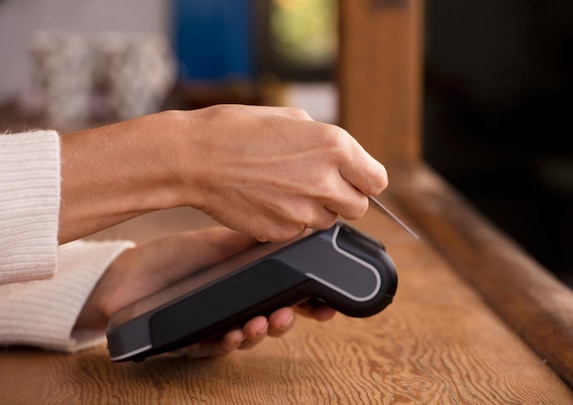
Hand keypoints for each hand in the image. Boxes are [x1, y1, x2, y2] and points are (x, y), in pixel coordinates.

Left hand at [75, 227, 335, 357]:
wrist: (125, 275)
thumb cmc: (172, 258)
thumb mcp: (217, 243)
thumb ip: (250, 241)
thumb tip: (290, 226)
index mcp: (245, 285)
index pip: (283, 295)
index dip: (308, 303)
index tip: (327, 306)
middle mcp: (235, 308)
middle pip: (272, 320)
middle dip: (288, 320)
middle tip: (295, 313)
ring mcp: (216, 326)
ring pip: (249, 337)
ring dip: (262, 333)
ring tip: (264, 322)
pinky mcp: (193, 341)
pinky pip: (217, 347)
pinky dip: (229, 342)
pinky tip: (236, 332)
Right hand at [168, 105, 388, 240]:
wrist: (194, 157)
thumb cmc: (237, 129)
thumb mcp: (292, 118)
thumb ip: (327, 142)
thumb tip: (344, 160)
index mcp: (335, 147)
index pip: (377, 181)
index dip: (366, 180)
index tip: (355, 179)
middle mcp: (325, 181)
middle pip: (359, 208)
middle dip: (344, 198)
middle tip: (319, 184)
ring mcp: (303, 211)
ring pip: (328, 221)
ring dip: (316, 209)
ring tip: (285, 187)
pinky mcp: (281, 232)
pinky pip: (299, 230)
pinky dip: (290, 219)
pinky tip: (267, 199)